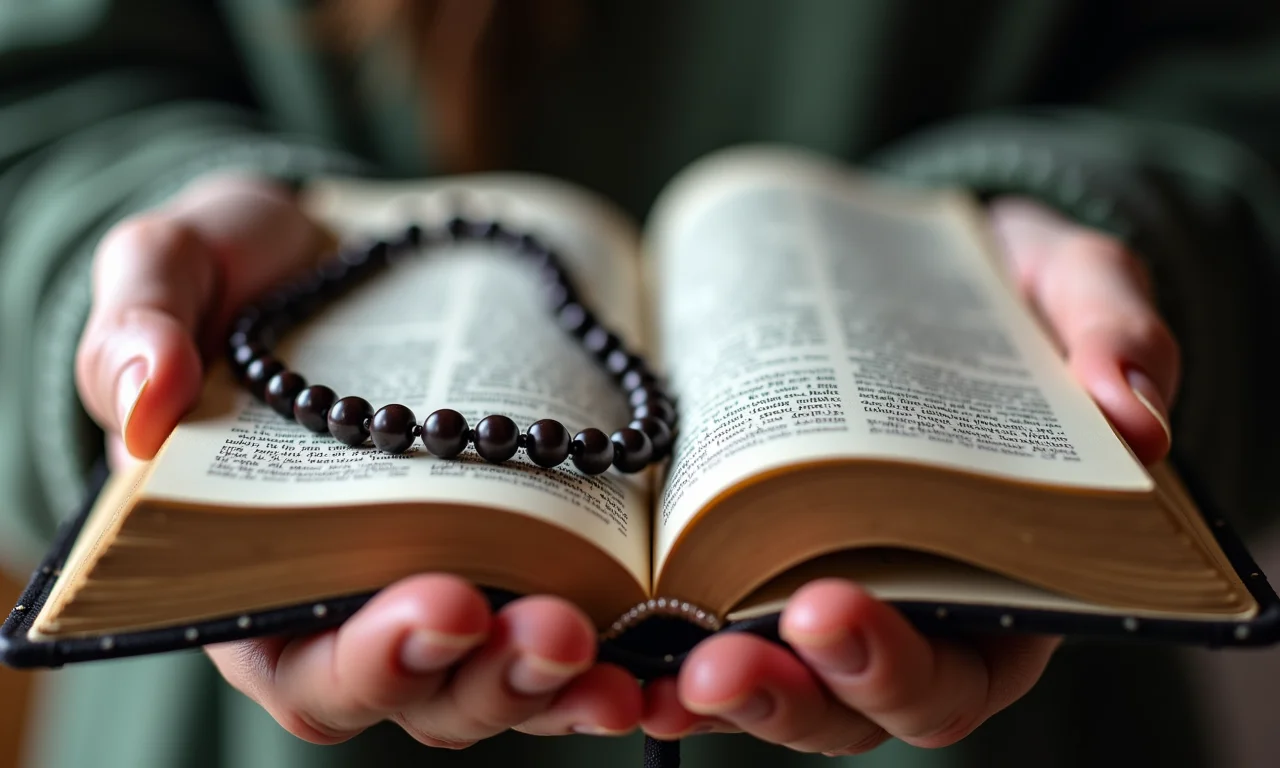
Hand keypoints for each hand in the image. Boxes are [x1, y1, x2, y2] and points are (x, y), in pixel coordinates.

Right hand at [74, 175, 640, 743]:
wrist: (342, 258)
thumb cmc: (243, 277)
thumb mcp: (170, 273)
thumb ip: (139, 326)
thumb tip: (145, 403)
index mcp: (253, 578)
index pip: (305, 662)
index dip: (372, 656)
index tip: (441, 608)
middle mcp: (355, 605)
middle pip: (426, 692)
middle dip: (492, 679)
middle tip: (557, 632)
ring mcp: (448, 584)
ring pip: (505, 679)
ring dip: (567, 684)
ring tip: (626, 663)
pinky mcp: (520, 551)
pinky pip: (569, 622)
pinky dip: (620, 646)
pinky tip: (669, 637)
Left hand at [640, 197, 1179, 752]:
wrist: (935, 281)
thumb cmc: (1019, 302)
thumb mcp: (1078, 296)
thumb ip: (1114, 339)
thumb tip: (1135, 415)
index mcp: (1008, 589)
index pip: (957, 672)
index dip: (895, 664)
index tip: (829, 610)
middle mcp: (916, 614)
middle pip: (848, 703)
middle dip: (781, 693)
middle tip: (714, 665)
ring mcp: (831, 591)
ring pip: (770, 682)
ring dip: (702, 689)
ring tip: (640, 670)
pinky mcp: (760, 555)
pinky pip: (711, 626)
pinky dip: (659, 644)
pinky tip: (607, 628)